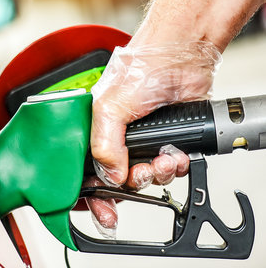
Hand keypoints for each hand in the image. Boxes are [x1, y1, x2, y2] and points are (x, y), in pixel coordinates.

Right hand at [86, 41, 220, 235]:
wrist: (182, 56)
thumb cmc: (140, 68)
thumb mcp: (109, 107)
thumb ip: (105, 146)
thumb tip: (111, 176)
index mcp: (94, 129)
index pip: (86, 170)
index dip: (93, 193)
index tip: (104, 210)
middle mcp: (116, 137)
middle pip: (118, 180)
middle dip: (131, 183)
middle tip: (140, 172)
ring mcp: (142, 140)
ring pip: (145, 177)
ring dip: (157, 174)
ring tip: (163, 158)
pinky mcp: (167, 141)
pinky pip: (169, 169)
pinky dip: (174, 166)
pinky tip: (175, 154)